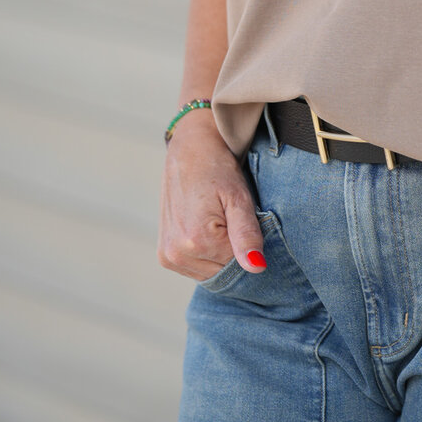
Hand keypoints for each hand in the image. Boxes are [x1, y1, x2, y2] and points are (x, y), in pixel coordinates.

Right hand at [158, 113, 265, 280]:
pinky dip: (207, 254)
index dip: (248, 246)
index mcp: (195, 242)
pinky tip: (208, 228)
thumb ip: (247, 235)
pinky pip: (196, 268)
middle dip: (233, 251)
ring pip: (210, 273)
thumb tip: (256, 268)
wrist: (190, 149)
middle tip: (231, 218)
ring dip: (219, 254)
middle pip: (222, 272)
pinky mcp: (164, 255)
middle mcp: (176, 254)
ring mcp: (168, 256)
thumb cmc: (218, 169)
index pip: (238, 266)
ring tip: (218, 220)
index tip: (245, 221)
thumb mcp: (238, 197)